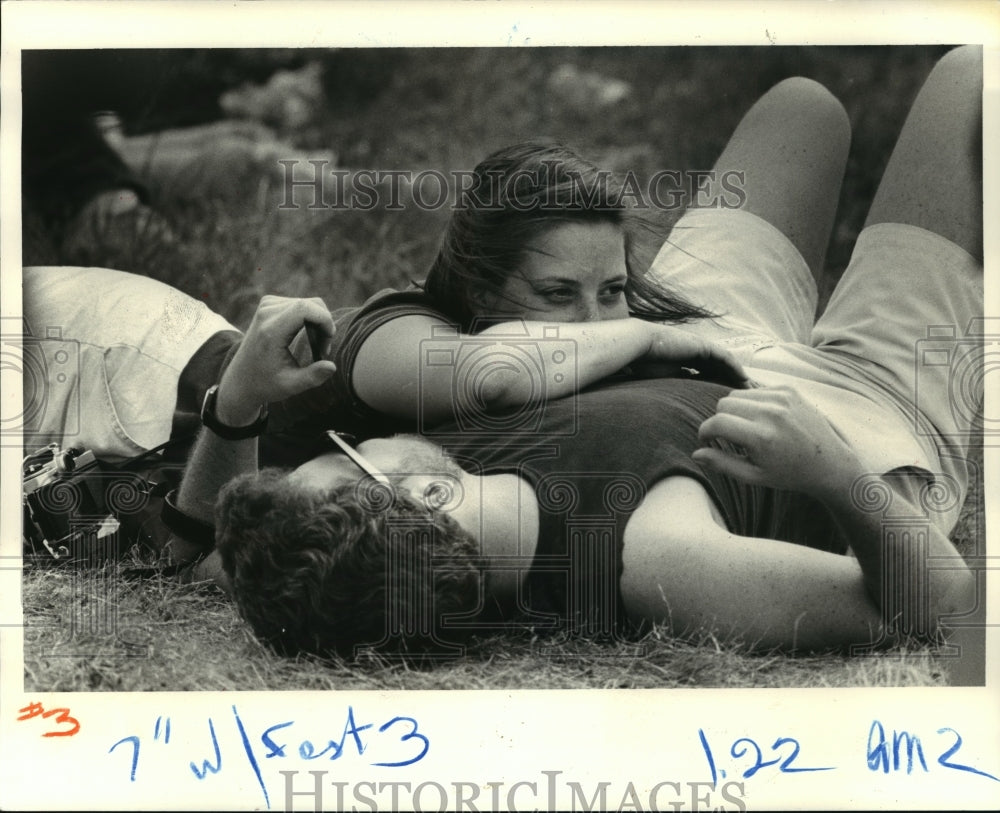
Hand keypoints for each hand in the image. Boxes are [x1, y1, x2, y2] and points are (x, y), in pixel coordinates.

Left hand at [216, 296, 336, 424]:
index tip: (329, 339)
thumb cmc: (266, 384)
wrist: (240, 380)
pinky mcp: (268, 304)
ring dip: (319, 322)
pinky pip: (300, 304)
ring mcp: (266, 306)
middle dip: (324, 324)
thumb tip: (332, 366)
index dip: (324, 319)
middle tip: (324, 350)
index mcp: (271, 331)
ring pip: (308, 303)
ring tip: (316, 346)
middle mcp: (267, 313)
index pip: (304, 308)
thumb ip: (313, 377)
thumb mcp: (291, 386)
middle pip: (310, 304)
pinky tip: (308, 335)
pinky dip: (310, 318)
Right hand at [638, 325, 749, 388]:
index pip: (709, 374)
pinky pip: (724, 357)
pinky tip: (744, 379)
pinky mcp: (703, 346)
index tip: (730, 400)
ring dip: (738, 376)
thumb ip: (677, 386)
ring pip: (726, 364)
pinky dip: (734, 368)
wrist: (640, 346)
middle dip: (733, 382)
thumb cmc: (645, 364)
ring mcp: (701, 348)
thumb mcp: (664, 379)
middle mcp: (696, 353)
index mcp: (687, 361)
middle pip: (721, 369)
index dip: (719, 386)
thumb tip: (683, 399)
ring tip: (751, 389)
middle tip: (748, 397)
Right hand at [692, 386, 861, 498]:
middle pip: (723, 404)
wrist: (830, 464)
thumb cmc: (790, 474)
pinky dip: (753, 403)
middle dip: (720, 420)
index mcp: (762, 437)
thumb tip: (696, 453)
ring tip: (747, 429)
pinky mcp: (790, 390)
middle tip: (730, 437)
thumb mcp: (753, 476)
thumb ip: (722, 464)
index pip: (717, 422)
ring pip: (737, 394)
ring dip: (735, 410)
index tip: (707, 440)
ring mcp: (782, 398)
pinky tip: (763, 419)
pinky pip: (756, 390)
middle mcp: (772, 413)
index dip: (705, 431)